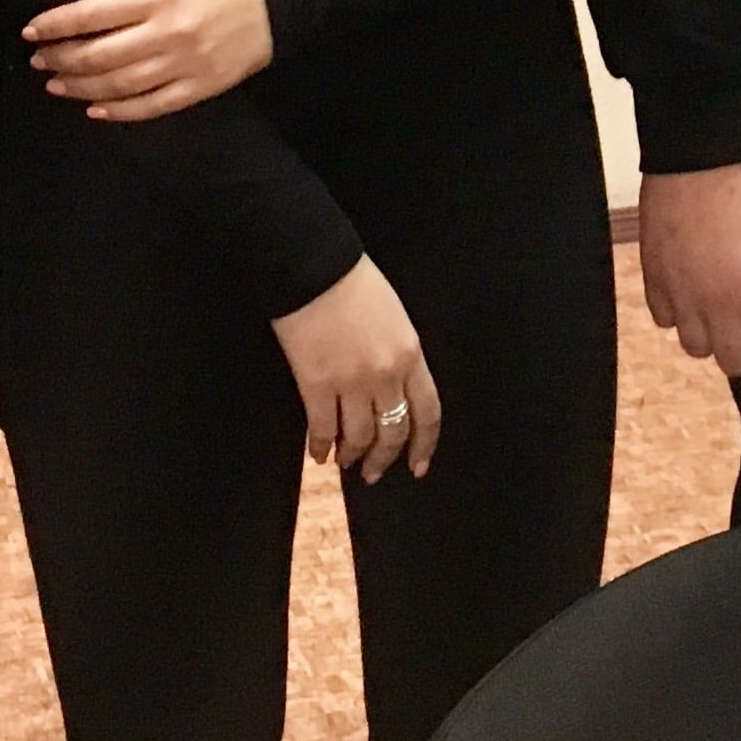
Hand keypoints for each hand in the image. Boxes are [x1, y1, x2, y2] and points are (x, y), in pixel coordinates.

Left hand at [27, 0, 273, 118]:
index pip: (94, 14)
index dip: (57, 24)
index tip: (31, 30)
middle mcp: (168, 34)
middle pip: (100, 54)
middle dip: (61, 58)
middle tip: (38, 60)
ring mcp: (184, 66)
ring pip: (119, 84)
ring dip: (80, 87)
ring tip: (55, 85)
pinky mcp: (200, 88)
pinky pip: (152, 106)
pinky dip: (120, 112)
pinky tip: (95, 109)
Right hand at [275, 256, 441, 482]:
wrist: (313, 267)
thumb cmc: (354, 283)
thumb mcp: (395, 318)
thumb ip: (400, 355)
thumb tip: (394, 390)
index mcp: (411, 354)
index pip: (428, 412)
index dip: (424, 445)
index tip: (418, 466)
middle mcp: (386, 375)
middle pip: (393, 432)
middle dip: (384, 458)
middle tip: (374, 473)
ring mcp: (351, 382)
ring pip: (359, 437)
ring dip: (352, 456)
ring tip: (346, 463)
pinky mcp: (316, 385)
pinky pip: (322, 429)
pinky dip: (320, 447)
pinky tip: (318, 454)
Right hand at [636, 154, 740, 378]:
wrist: (701, 147)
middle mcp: (718, 303)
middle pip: (734, 363)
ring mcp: (681, 293)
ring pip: (695, 348)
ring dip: (711, 333)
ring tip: (719, 304)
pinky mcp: (653, 277)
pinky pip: (663, 319)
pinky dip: (678, 311)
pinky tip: (691, 286)